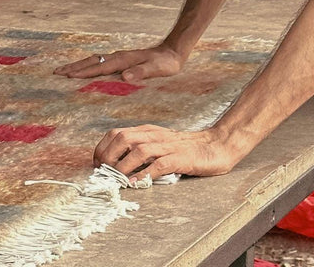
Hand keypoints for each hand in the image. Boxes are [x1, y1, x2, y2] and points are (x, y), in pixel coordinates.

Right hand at [54, 43, 185, 81]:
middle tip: (56, 73)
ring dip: (77, 65)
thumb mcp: (157, 69)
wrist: (172, 51)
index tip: (68, 77)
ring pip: (92, 60)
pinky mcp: (119, 59)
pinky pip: (98, 62)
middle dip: (73, 67)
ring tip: (63, 70)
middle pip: (90, 61)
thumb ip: (141, 72)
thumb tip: (124, 76)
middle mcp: (117, 57)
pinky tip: (83, 69)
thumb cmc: (166, 63)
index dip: (83, 72)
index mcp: (123, 60)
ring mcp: (117, 57)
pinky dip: (86, 65)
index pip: (99, 68)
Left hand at [94, 125, 242, 180]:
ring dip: (123, 166)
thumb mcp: (159, 143)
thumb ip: (141, 149)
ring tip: (116, 179)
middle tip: (104, 172)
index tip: (96, 163)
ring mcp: (168, 146)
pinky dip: (145, 174)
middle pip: (123, 138)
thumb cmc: (186, 148)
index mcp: (147, 131)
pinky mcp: (181, 158)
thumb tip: (116, 164)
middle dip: (108, 156)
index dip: (102, 148)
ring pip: (139, 150)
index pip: (116, 133)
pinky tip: (137, 183)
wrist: (217, 145)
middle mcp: (155, 136)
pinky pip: (160, 165)